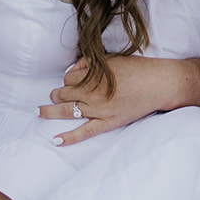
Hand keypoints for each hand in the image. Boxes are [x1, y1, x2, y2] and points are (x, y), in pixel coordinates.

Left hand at [40, 56, 180, 145]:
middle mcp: (91, 92)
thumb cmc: (138, 68)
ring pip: (66, 110)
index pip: (68, 78)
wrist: (159, 84)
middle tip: (54, 94)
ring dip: (50, 110)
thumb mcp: (112, 59)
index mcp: (92, 75)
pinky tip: (55, 140)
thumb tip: (73, 69)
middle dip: (57, 93)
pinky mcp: (107, 122)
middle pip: (63, 93)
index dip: (68, 78)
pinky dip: (69, 137)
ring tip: (40, 111)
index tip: (72, 80)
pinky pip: (84, 132)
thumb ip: (90, 63)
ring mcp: (98, 109)